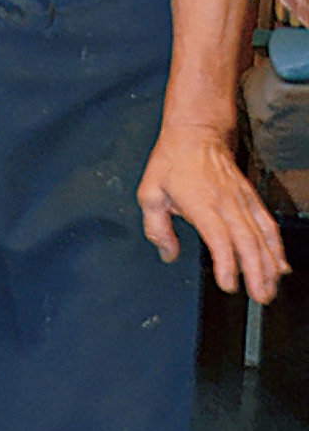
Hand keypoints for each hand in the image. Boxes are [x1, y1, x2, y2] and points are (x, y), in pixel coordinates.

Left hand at [137, 122, 289, 303]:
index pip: (219, 238)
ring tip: (269, 289)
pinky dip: (276, 247)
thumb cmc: (172, 162)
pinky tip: (280, 266)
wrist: (196, 133)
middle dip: (256, 273)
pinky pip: (268, 225)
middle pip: (247, 242)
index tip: (227, 284)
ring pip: (261, 237)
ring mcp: (242, 200)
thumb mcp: (149, 192)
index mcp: (200, 203)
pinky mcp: (251, 198)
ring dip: (269, 266)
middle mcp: (225, 203)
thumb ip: (156, 227)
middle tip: (259, 297)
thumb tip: (168, 254)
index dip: (226, 263)